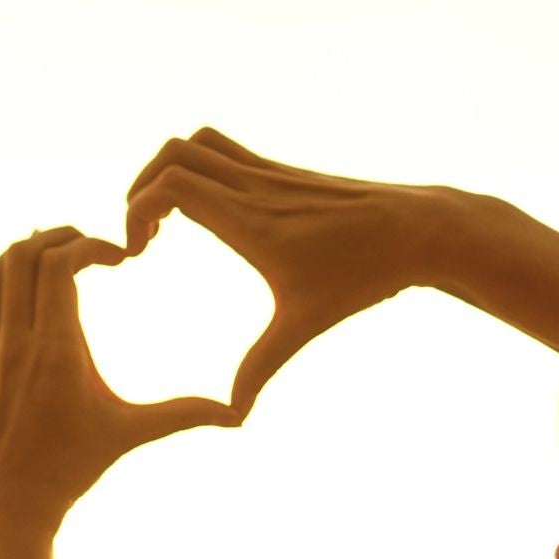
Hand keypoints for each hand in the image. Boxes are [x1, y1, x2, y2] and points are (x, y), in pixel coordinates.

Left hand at [0, 228, 235, 540]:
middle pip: (21, 255)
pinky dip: (9, 284)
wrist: (5, 509)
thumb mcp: (127, 435)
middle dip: (59, 236)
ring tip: (60, 258)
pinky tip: (39, 297)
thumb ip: (181, 415)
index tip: (119, 258)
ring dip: (25, 253)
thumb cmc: (68, 473)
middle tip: (91, 247)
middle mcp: (15, 344)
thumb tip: (237, 416)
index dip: (89, 244)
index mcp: (54, 350)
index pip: (58, 263)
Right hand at [126, 128, 453, 410]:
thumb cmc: (365, 277)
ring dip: (169, 171)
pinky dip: (199, 170)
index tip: (137, 252)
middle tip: (143, 234)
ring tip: (166, 219)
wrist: (421, 231)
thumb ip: (261, 367)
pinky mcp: (285, 173)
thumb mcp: (305, 325)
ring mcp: (272, 174)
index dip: (137, 211)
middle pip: (176, 153)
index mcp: (252, 220)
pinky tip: (207, 214)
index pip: (173, 185)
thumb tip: (234, 416)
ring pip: (199, 141)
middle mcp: (257, 187)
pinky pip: (226, 151)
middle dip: (142, 187)